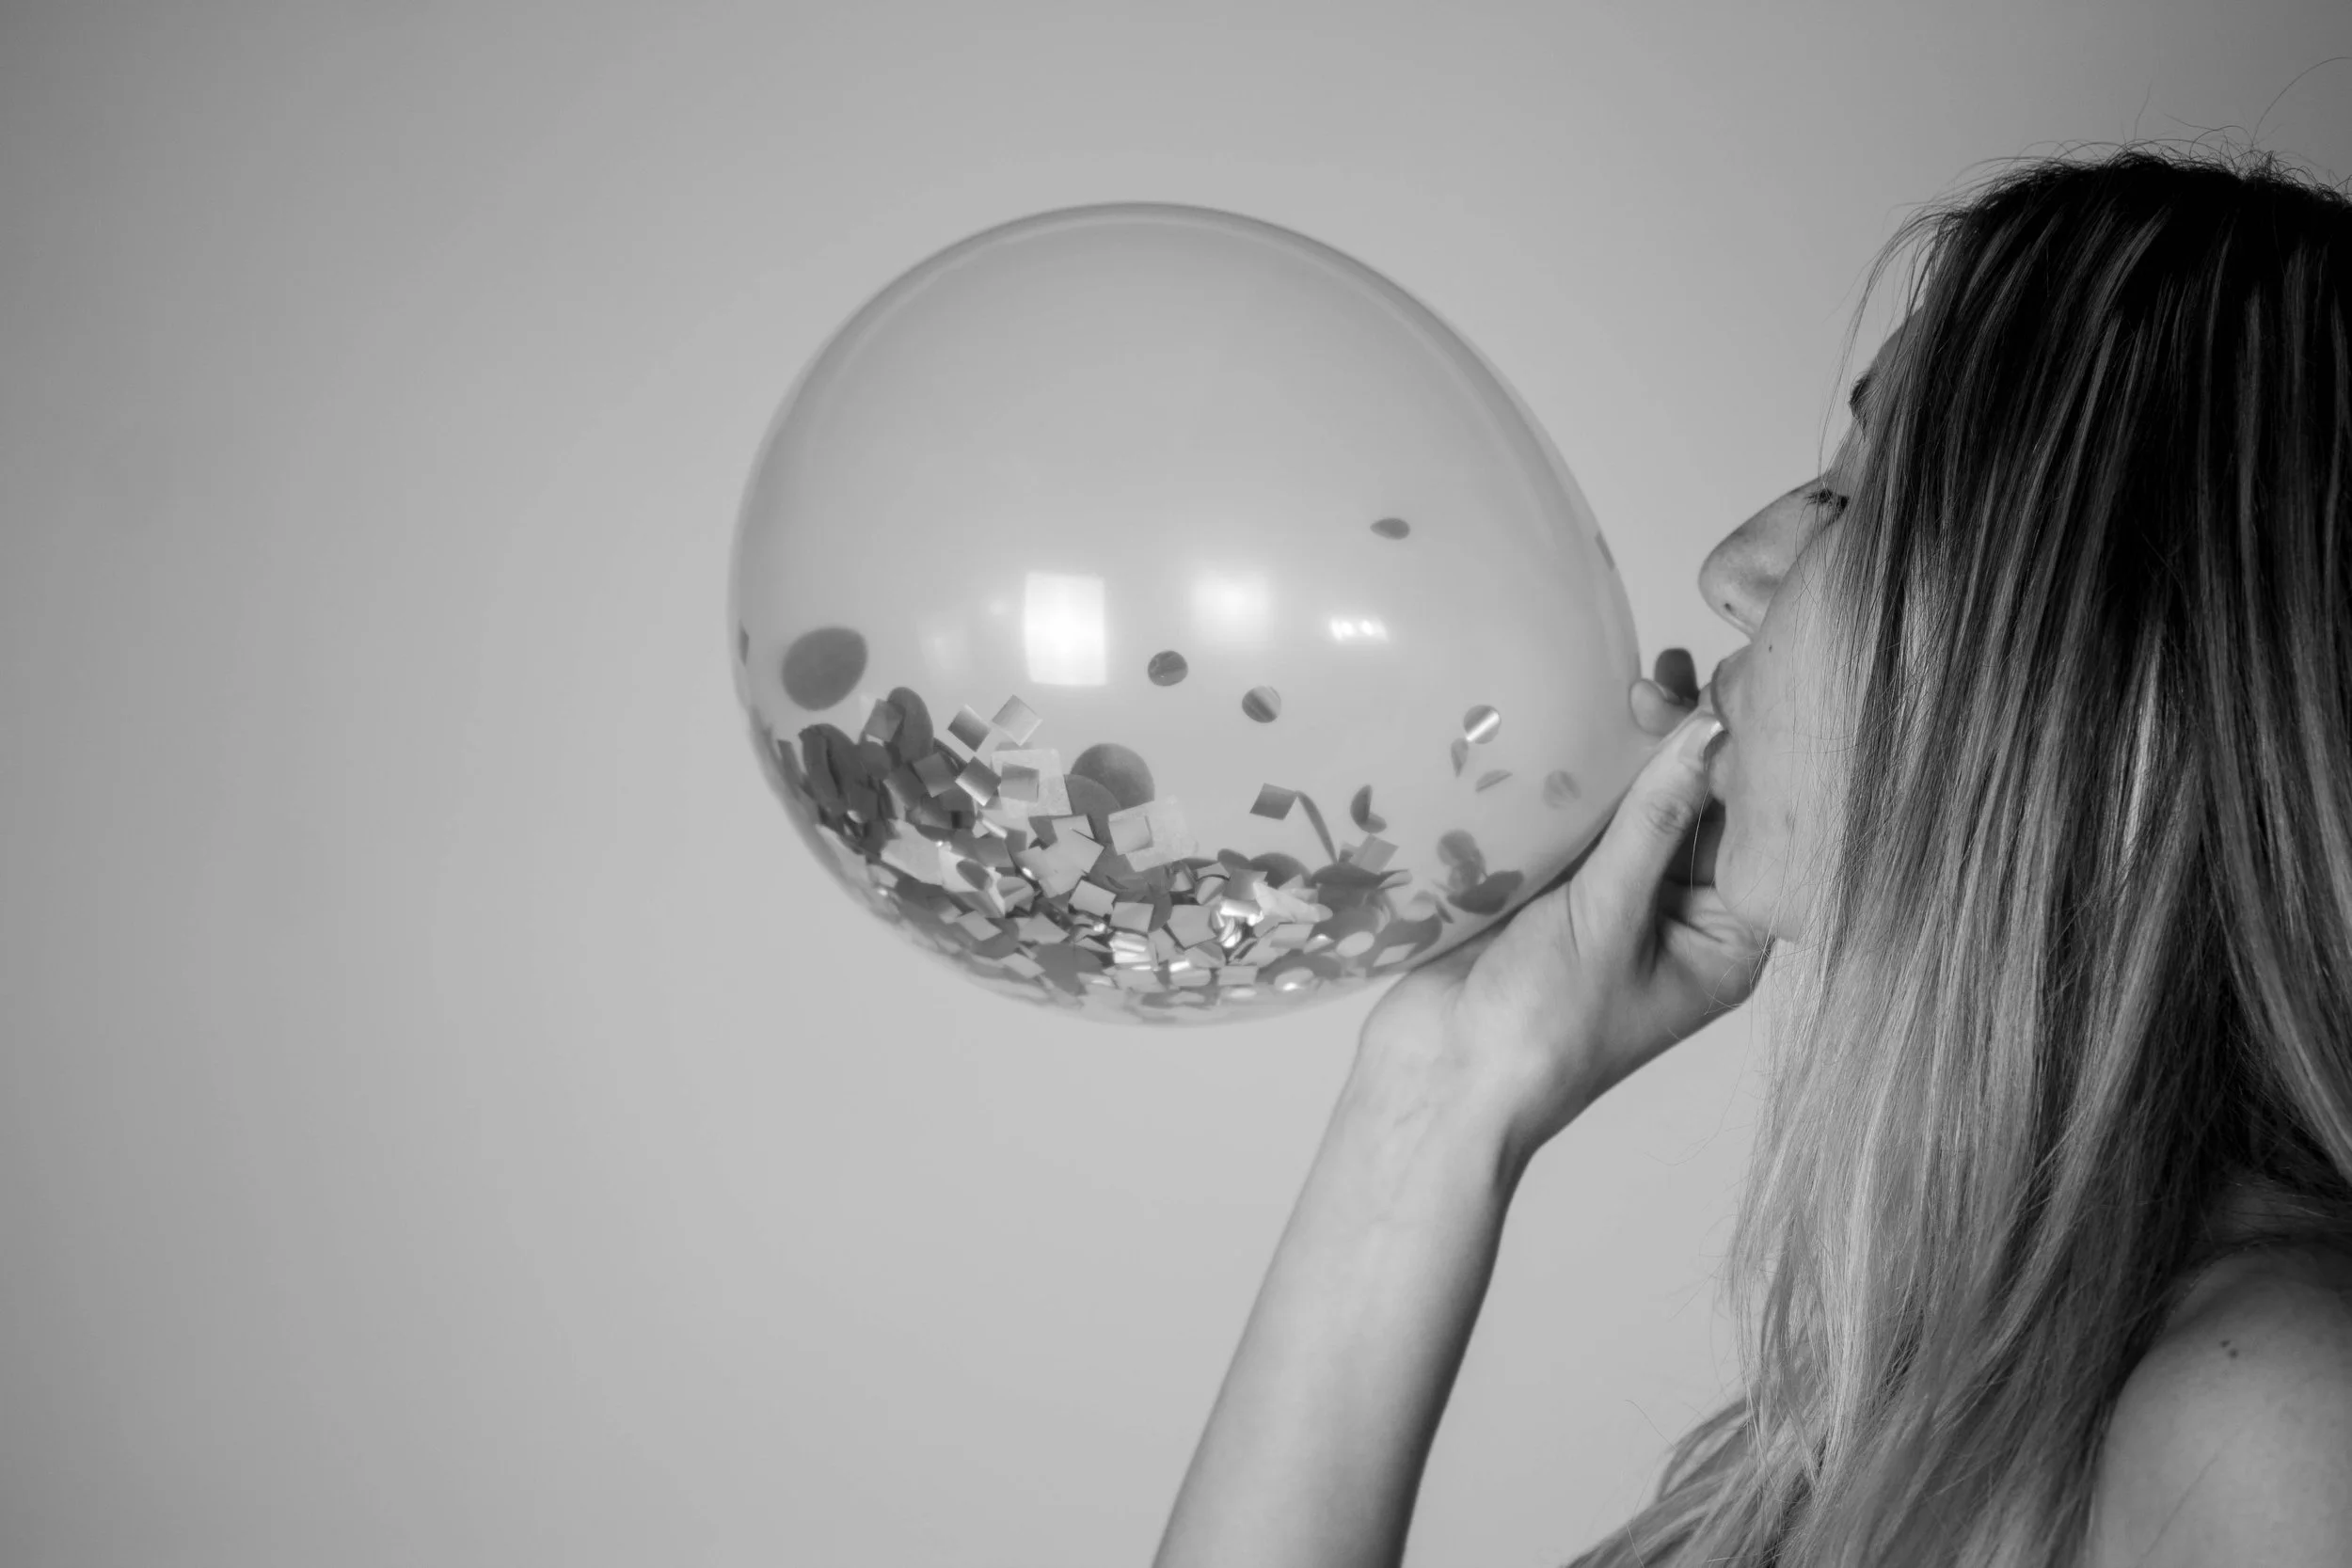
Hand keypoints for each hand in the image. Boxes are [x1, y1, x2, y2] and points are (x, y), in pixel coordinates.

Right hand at [1352, 650, 1770, 1169]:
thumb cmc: (1542, 1027)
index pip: (1754, 836)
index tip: (1728, 691)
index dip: (1746, 763)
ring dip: (1638, 752)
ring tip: (1634, 682)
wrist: (1440, 1076)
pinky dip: (1585, 776)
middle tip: (1662, 682)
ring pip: (1643, 809)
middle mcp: (1681, 921)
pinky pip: (1586, 819)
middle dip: (1688, 746)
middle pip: (1702, 814)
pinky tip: (1585, 724)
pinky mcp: (1559, 889)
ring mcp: (1617, 901)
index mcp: (1723, 945)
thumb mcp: (1607, 918)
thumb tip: (1711, 732)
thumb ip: (1655, 820)